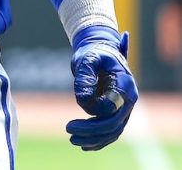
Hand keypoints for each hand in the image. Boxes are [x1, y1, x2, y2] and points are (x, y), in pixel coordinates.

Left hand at [66, 26, 138, 150]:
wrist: (99, 52)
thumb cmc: (93, 53)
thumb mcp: (87, 58)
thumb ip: (84, 76)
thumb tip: (82, 99)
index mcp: (125, 84)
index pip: (115, 105)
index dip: (98, 109)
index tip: (79, 103)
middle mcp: (128, 99)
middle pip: (114, 122)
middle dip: (92, 130)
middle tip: (68, 129)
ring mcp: (124, 108)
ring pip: (113, 131)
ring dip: (94, 139)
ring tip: (72, 140)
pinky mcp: (117, 114)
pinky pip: (111, 132)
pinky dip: (100, 141)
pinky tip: (84, 146)